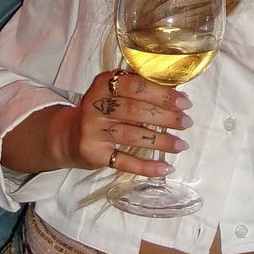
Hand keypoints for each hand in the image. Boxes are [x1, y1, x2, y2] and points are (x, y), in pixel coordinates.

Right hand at [61, 71, 192, 176]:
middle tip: (186, 122)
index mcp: (103, 84)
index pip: (135, 86)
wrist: (67, 135)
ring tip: (181, 145)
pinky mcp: (94, 154)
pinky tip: (165, 168)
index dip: (162, 94)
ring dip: (162, 142)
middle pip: (136, 111)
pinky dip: (147, 167)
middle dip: (167, 118)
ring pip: (133, 136)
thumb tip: (176, 93)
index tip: (184, 102)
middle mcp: (95, 106)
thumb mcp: (113, 93)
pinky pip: (124, 161)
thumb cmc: (101, 111)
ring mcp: (93, 131)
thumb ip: (138, 90)